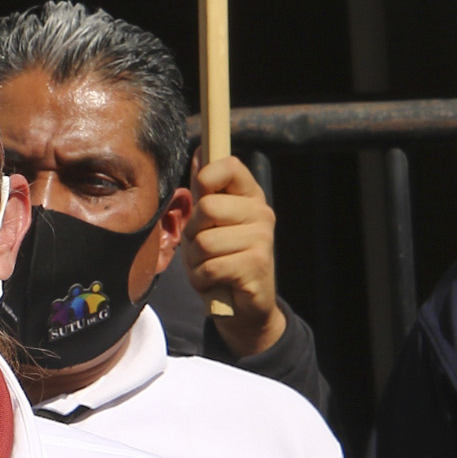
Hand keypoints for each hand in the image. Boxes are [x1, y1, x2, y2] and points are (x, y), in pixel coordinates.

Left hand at [184, 156, 286, 357]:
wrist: (242, 306)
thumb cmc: (220, 259)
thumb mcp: (207, 223)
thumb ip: (203, 190)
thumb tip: (199, 151)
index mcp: (248, 196)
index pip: (228, 165)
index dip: (206, 177)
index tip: (202, 196)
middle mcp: (261, 212)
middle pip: (207, 208)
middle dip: (194, 233)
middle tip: (204, 247)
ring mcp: (262, 238)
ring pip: (205, 241)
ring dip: (197, 260)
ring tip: (211, 266)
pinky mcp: (257, 264)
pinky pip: (211, 266)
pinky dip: (203, 278)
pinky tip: (217, 281)